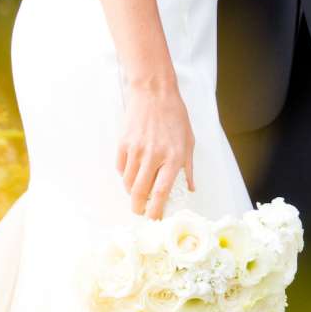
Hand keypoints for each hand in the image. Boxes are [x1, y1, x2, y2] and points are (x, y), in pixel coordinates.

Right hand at [116, 77, 195, 217]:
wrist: (154, 92)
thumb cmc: (175, 116)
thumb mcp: (189, 142)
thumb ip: (188, 168)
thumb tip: (189, 188)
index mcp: (173, 157)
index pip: (161, 192)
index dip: (156, 210)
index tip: (154, 218)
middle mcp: (154, 155)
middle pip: (140, 192)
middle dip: (138, 207)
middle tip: (140, 211)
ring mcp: (136, 149)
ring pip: (127, 182)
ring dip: (131, 192)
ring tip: (137, 192)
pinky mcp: (123, 143)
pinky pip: (120, 168)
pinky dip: (125, 175)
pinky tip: (132, 172)